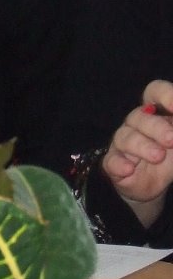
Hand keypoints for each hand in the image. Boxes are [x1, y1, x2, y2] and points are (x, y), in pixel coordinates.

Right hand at [102, 80, 172, 225]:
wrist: (155, 186)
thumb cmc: (171, 156)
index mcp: (157, 112)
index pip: (155, 92)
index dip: (165, 95)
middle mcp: (137, 123)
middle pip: (139, 116)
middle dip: (157, 127)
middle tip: (172, 139)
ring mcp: (122, 143)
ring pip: (125, 138)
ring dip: (142, 146)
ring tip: (158, 157)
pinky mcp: (113, 163)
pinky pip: (111, 160)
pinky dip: (119, 164)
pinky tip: (129, 169)